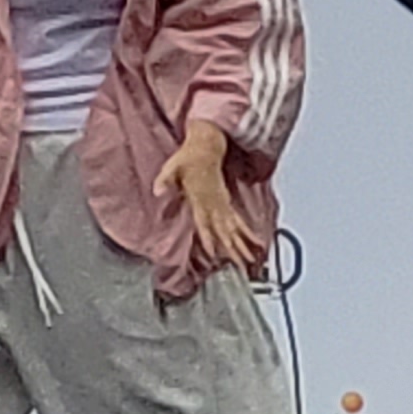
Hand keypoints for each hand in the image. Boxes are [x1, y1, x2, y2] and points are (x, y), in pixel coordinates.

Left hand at [154, 124, 266, 278]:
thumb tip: (156, 191)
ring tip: (251, 261)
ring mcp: (222, 203)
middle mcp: (214, 203)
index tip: (213, 253)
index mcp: (199, 197)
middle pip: (224, 230)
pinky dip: (247, 232)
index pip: (204, 221)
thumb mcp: (171, 167)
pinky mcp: (227, 201)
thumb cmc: (187, 158)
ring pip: (234, 228)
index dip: (208, 237)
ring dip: (242, 245)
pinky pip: (238, 219)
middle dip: (232, 249)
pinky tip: (256, 242)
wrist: (206, 146)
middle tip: (241, 266)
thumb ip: (164, 180)